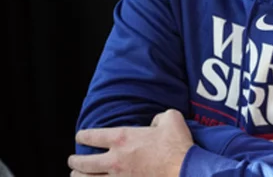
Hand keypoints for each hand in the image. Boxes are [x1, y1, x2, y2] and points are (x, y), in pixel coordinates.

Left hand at [68, 109, 192, 176]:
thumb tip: (155, 124)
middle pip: (84, 162)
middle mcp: (115, 159)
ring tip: (76, 175)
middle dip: (75, 161)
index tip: (80, 136)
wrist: (184, 170)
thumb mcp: (171, 118)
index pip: (93, 136)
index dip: (83, 136)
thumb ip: (159, 117)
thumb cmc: (177, 145)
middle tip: (72, 160)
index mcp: (123, 139)